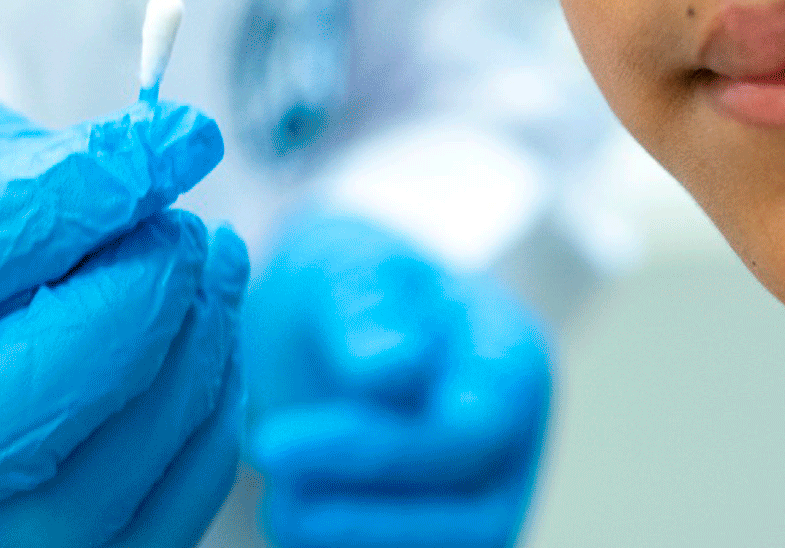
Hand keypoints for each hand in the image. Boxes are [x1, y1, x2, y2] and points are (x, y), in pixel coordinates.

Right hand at [0, 93, 248, 547]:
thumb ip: (22, 163)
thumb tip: (152, 154)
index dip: (56, 208)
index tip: (159, 148)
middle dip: (117, 323)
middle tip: (181, 237)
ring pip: (78, 502)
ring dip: (183, 371)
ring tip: (212, 269)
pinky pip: (145, 532)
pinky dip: (204, 430)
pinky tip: (212, 334)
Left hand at [245, 213, 552, 547]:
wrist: (337, 323)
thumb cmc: (347, 285)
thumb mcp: (345, 265)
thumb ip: (366, 305)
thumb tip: (387, 371)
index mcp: (511, 364)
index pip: (471, 433)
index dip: (379, 454)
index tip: (273, 443)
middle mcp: (513, 444)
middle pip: (475, 520)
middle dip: (368, 520)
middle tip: (271, 493)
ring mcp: (484, 499)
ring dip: (358, 546)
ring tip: (276, 507)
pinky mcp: (441, 537)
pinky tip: (289, 519)